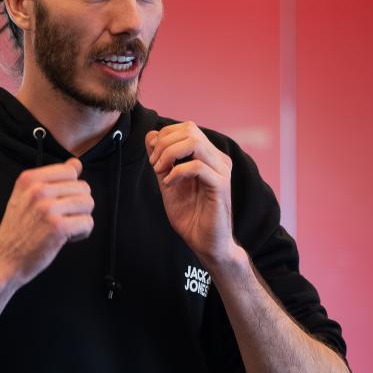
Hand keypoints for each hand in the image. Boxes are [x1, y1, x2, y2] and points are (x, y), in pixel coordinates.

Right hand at [0, 158, 93, 287]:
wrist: (4, 260)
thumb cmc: (18, 230)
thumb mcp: (27, 196)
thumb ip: (53, 178)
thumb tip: (76, 163)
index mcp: (29, 179)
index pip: (71, 171)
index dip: (70, 189)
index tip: (57, 203)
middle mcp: (38, 190)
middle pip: (83, 188)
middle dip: (77, 205)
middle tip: (59, 219)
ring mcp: (48, 208)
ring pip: (88, 204)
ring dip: (80, 218)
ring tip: (62, 228)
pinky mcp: (58, 227)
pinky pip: (88, 223)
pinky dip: (81, 233)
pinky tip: (64, 238)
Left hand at [147, 123, 234, 260]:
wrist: (206, 244)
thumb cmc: (191, 216)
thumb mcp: (168, 183)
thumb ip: (161, 161)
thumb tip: (151, 136)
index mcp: (209, 156)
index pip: (186, 128)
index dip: (164, 137)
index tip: (154, 160)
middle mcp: (218, 159)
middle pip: (190, 130)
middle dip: (164, 143)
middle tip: (155, 165)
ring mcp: (221, 171)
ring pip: (194, 142)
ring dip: (170, 154)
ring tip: (161, 171)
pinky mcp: (221, 185)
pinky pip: (197, 166)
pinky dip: (177, 172)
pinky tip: (170, 184)